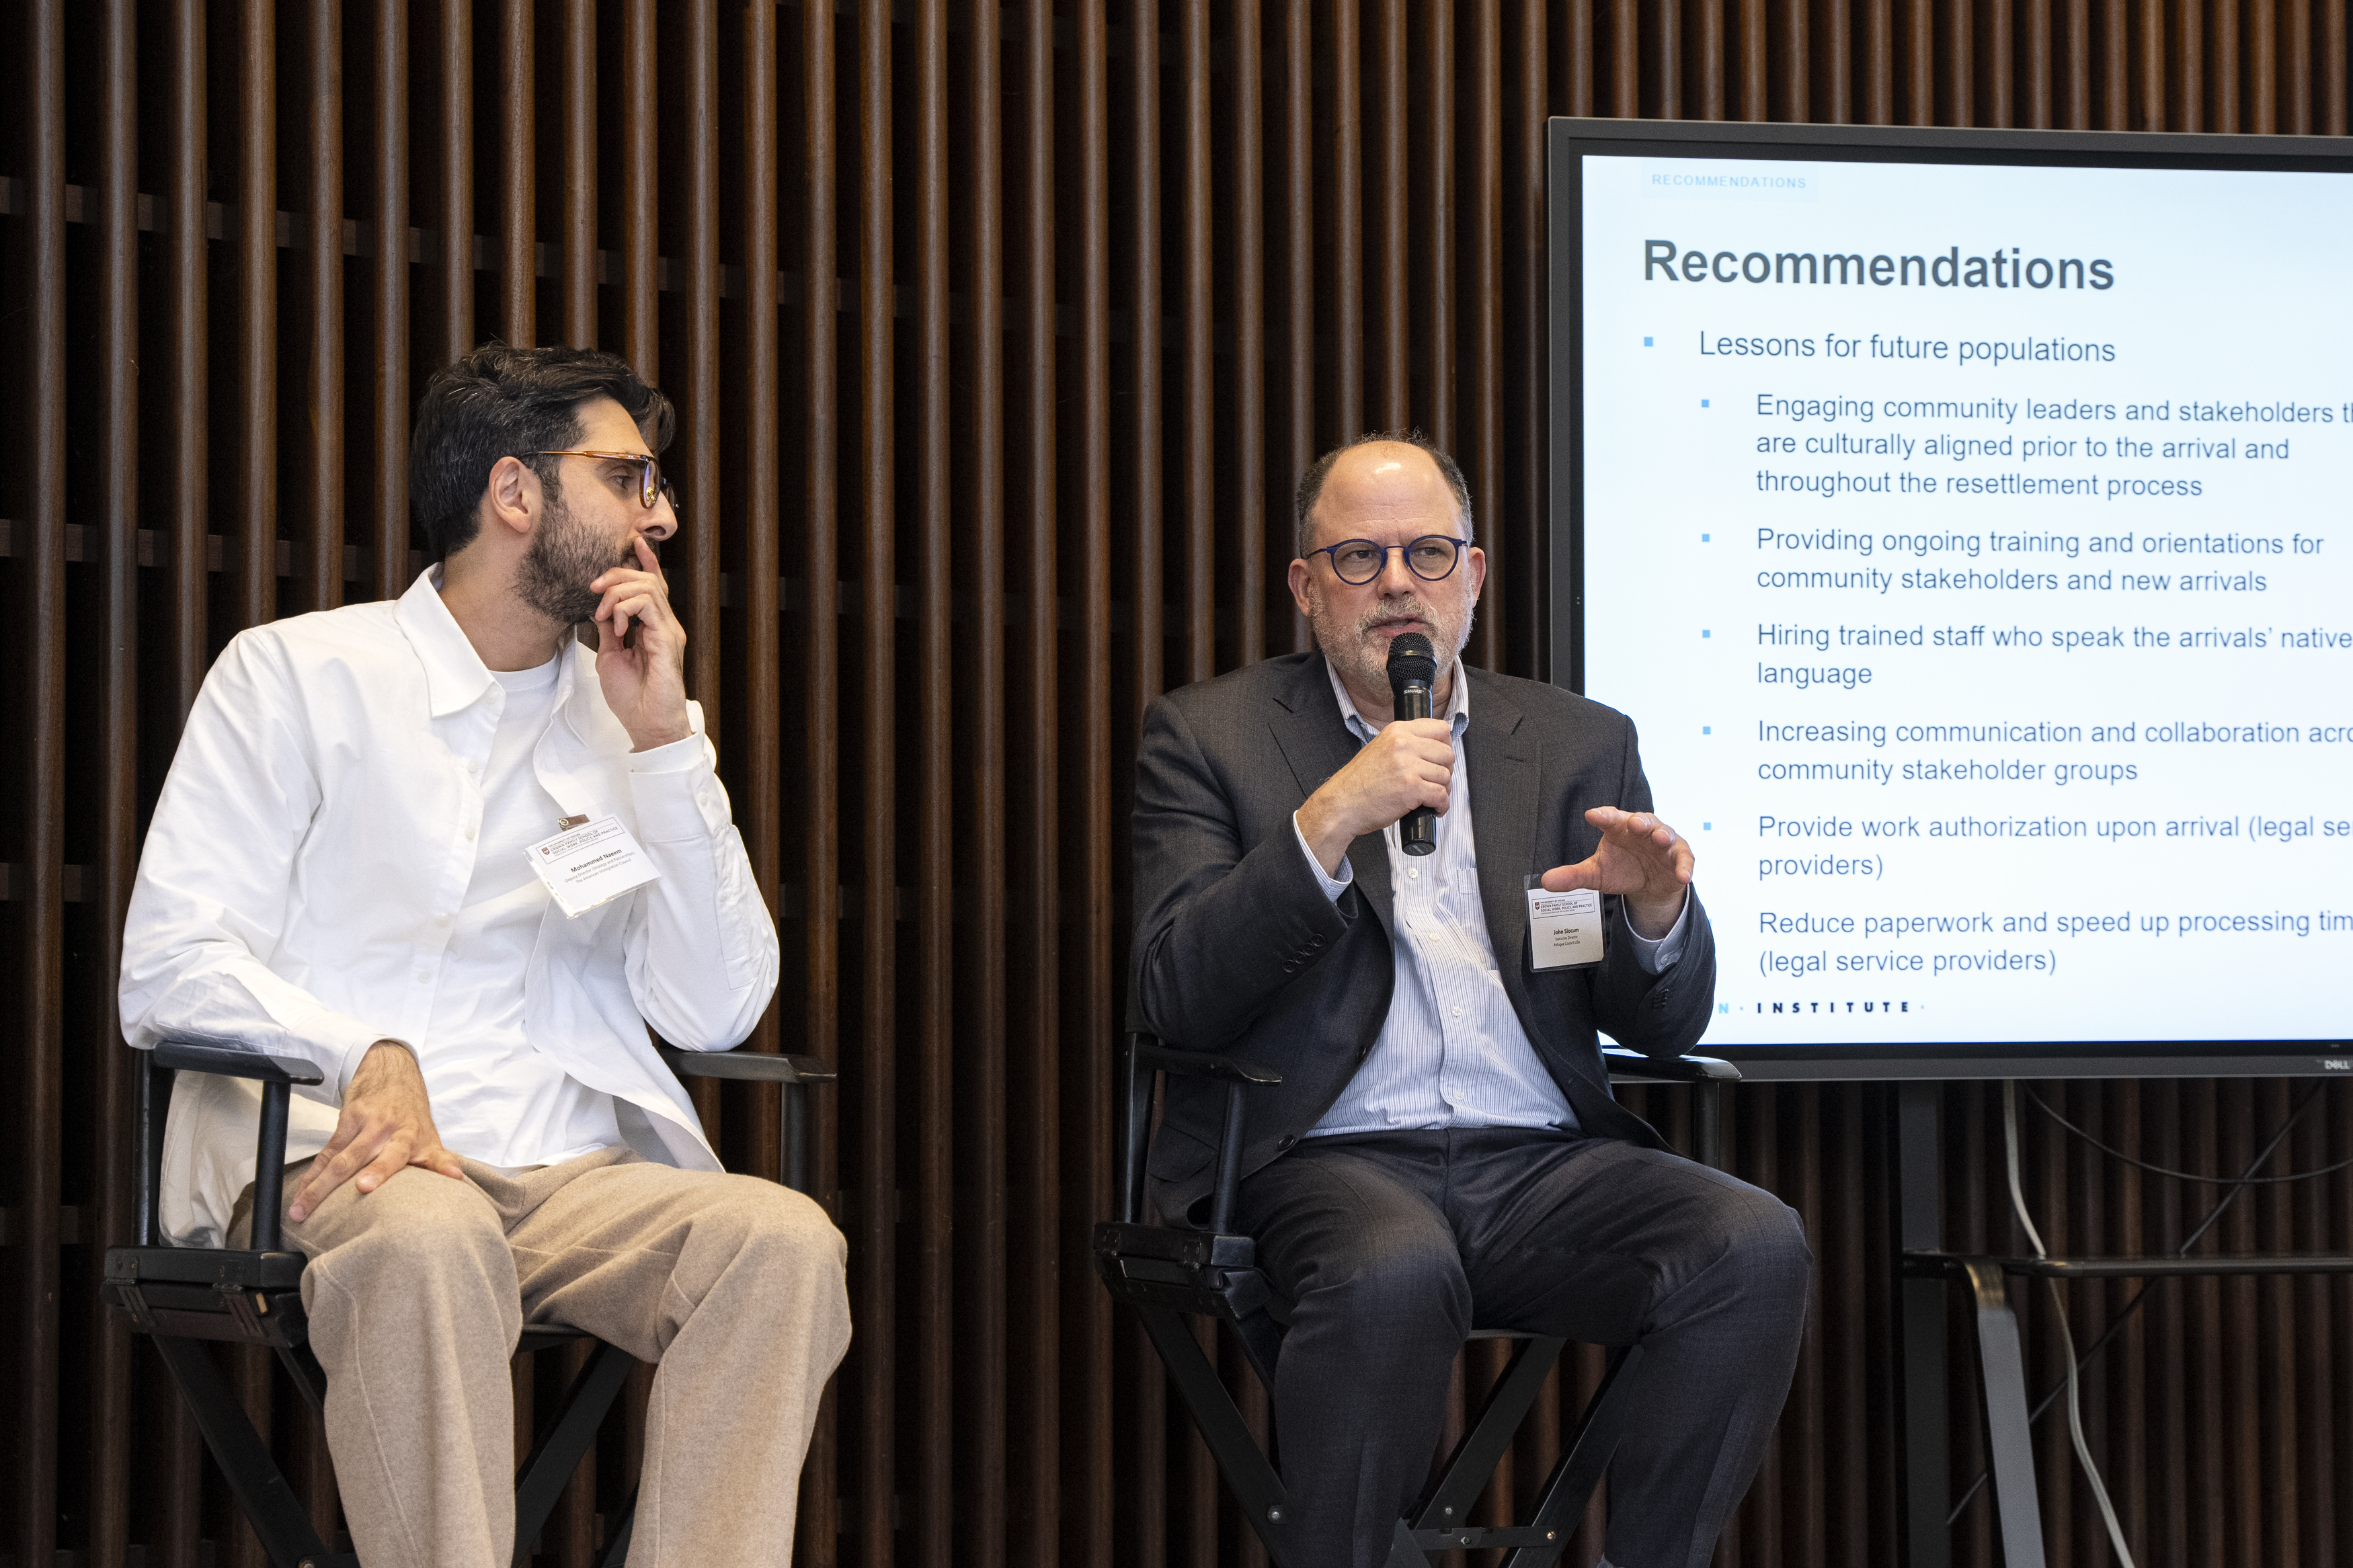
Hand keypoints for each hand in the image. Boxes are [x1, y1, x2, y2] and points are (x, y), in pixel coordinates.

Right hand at [286, 1043, 464, 1222]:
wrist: (392, 1073)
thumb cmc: (412, 1114)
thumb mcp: (430, 1137)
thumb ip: (440, 1160)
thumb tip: (458, 1178)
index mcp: (410, 1137)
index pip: (397, 1157)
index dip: (386, 1172)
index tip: (369, 1187)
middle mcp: (386, 1130)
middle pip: (359, 1160)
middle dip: (338, 1184)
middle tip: (329, 1203)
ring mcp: (363, 1125)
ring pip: (336, 1160)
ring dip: (315, 1188)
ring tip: (299, 1211)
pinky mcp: (345, 1122)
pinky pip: (325, 1153)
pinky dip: (311, 1176)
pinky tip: (300, 1194)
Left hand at [592, 536, 692, 751]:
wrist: (648, 725)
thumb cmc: (632, 698)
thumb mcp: (610, 656)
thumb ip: (608, 630)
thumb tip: (598, 608)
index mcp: (653, 627)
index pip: (652, 585)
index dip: (643, 561)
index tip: (631, 542)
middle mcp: (664, 624)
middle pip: (647, 579)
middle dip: (617, 574)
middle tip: (594, 587)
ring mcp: (668, 630)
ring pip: (647, 587)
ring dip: (617, 592)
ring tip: (602, 612)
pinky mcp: (667, 638)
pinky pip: (646, 605)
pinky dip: (625, 608)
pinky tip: (616, 625)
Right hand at [1294, 718, 1454, 875]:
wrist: (1342, 804)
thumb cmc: (1359, 782)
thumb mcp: (1381, 749)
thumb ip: (1405, 744)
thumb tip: (1433, 749)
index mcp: (1397, 731)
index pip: (1440, 729)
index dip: (1446, 746)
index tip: (1441, 759)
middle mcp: (1404, 744)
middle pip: (1447, 754)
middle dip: (1446, 771)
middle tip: (1436, 781)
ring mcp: (1408, 766)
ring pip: (1445, 776)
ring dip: (1443, 790)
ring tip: (1432, 797)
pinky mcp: (1411, 788)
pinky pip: (1441, 795)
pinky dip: (1441, 805)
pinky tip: (1433, 808)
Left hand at [1540, 807, 1693, 938]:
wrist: (1647, 886)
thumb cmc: (1620, 869)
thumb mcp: (1595, 874)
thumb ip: (1573, 876)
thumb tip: (1546, 882)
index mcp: (1618, 828)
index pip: (1609, 818)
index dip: (1602, 815)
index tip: (1591, 815)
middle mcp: (1642, 830)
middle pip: (1642, 820)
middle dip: (1640, 821)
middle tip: (1634, 824)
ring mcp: (1663, 842)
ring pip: (1666, 834)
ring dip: (1664, 836)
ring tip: (1660, 839)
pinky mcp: (1679, 857)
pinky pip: (1684, 859)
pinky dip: (1684, 866)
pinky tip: (1683, 876)